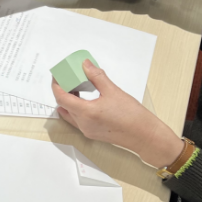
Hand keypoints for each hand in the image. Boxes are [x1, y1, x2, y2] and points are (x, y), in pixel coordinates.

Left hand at [52, 60, 183, 166]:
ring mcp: (86, 130)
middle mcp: (83, 124)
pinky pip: (76, 120)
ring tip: (77, 87)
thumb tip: (86, 65)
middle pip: (64, 105)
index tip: (57, 76)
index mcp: (86, 113)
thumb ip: (97, 77)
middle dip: (63, 91)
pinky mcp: (91, 133)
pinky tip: (84, 100)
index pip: (61, 98)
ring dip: (69, 100)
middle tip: (68, 78)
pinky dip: (76, 108)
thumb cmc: (133, 117)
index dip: (56, 85)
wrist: (144, 135)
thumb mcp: (113, 91)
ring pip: (69, 113)